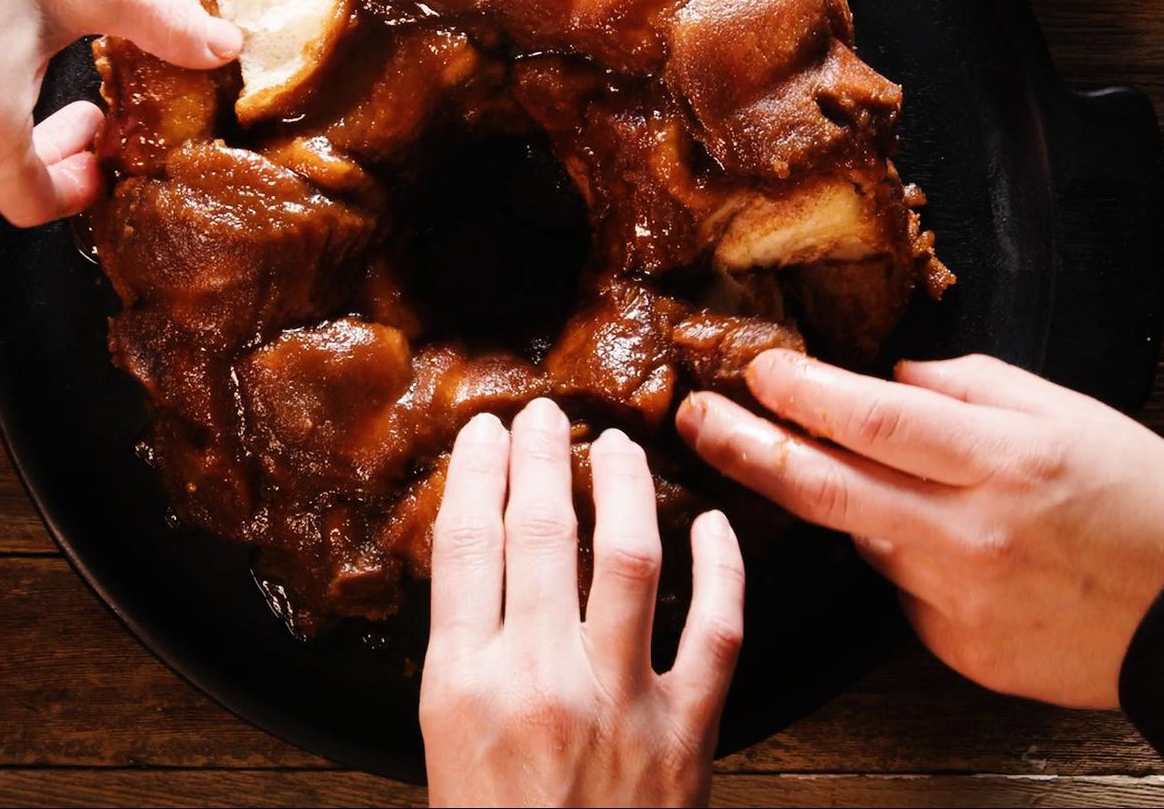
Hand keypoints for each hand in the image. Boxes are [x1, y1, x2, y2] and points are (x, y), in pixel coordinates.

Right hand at [421, 399, 745, 806]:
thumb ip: (466, 660)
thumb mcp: (444, 748)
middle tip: (544, 415)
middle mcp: (540, 681)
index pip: (467, 544)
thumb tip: (484, 569)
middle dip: (541, 458)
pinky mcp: (688, 733)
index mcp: (463, 686)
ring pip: (628, 558)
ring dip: (624, 489)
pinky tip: (710, 525)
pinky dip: (719, 569)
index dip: (478, 472)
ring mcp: (621, 702)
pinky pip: (715, 629)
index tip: (486, 434)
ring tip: (619, 450)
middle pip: (539, 534)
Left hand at [676, 352, 1163, 708]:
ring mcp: (956, 598)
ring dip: (846, 504)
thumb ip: (969, 389)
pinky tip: (965, 554)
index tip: (756, 368)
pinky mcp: (956, 648)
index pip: (870, 419)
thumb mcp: (1070, 414)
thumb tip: (889, 381)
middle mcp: (967, 532)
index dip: (801, 391)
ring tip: (880, 483)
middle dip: (745, 448)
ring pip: (862, 538)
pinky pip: (903, 589)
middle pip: (825, 487)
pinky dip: (909, 560)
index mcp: (1000, 461)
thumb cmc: (1147, 501)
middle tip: (695, 419)